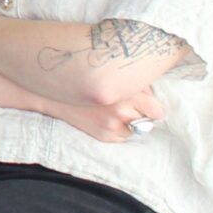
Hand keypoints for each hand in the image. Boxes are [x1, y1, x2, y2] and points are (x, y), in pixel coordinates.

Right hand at [43, 88, 163, 142]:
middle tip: (125, 103)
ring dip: (129, 121)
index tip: (148, 103)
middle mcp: (120, 114)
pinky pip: (123, 136)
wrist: (55, 94)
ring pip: (136, 129)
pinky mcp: (105, 137)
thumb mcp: (111, 75)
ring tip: (112, 110)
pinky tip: (104, 117)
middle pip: (147, 119)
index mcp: (126, 96)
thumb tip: (151, 95)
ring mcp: (112, 127)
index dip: (153, 106)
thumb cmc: (85, 79)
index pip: (157, 111)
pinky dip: (118, 128)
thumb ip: (135, 84)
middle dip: (140, 112)